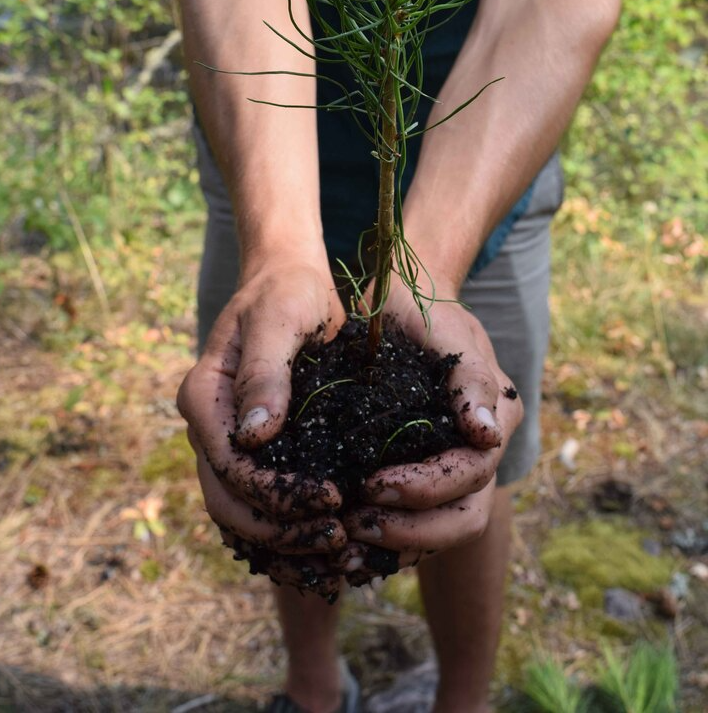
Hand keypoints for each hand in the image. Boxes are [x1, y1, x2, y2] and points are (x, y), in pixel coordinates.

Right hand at [176, 254, 347, 594]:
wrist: (291, 282)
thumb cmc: (286, 292)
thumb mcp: (279, 319)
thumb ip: (265, 373)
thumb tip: (254, 436)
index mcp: (203, 397)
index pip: (229, 466)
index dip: (276, 494)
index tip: (333, 500)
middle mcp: (208, 427)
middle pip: (229, 503)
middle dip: (280, 531)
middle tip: (339, 539)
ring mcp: (228, 442)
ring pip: (241, 515)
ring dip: (284, 542)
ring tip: (339, 552)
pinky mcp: (254, 450)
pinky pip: (259, 506)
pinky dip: (288, 532)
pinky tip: (330, 544)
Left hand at [341, 279, 522, 575]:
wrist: (401, 298)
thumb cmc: (420, 306)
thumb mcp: (443, 328)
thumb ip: (469, 378)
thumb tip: (484, 435)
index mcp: (497, 414)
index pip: (473, 474)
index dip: (426, 489)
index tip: (372, 487)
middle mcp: (483, 448)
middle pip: (465, 516)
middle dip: (413, 530)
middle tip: (355, 526)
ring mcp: (456, 464)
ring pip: (444, 530)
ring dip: (398, 544)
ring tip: (346, 542)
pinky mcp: (426, 473)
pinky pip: (418, 523)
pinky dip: (387, 540)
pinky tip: (347, 545)